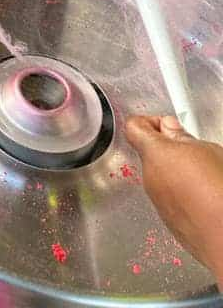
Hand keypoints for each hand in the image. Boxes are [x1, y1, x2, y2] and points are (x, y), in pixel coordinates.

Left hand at [126, 115, 222, 277]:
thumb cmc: (219, 188)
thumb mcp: (206, 150)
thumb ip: (181, 136)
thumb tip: (167, 127)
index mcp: (154, 154)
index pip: (134, 128)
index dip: (150, 123)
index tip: (169, 127)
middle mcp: (149, 178)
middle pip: (150, 155)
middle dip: (169, 151)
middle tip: (196, 154)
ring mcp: (158, 203)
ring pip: (161, 179)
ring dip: (177, 174)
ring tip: (205, 179)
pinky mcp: (170, 224)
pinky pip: (170, 201)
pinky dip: (183, 196)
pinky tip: (204, 200)